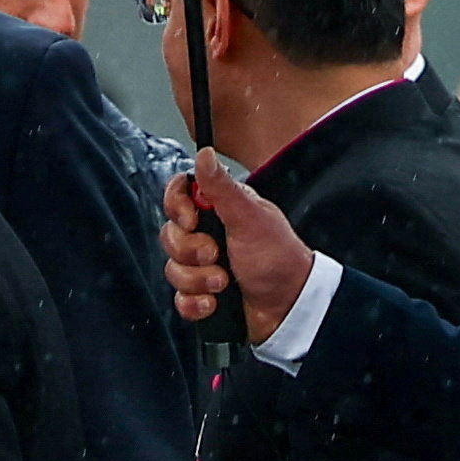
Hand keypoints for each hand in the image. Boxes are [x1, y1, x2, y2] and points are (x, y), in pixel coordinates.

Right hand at [163, 150, 312, 345]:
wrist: (289, 307)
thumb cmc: (278, 259)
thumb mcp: (249, 218)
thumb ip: (222, 188)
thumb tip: (204, 154)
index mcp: (219, 209)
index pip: (179, 196)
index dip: (177, 208)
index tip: (191, 220)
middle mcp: (209, 234)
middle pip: (170, 235)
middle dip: (191, 251)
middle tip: (216, 255)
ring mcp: (203, 266)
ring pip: (173, 269)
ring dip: (198, 280)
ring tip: (224, 283)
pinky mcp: (202, 293)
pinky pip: (179, 299)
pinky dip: (195, 303)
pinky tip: (215, 303)